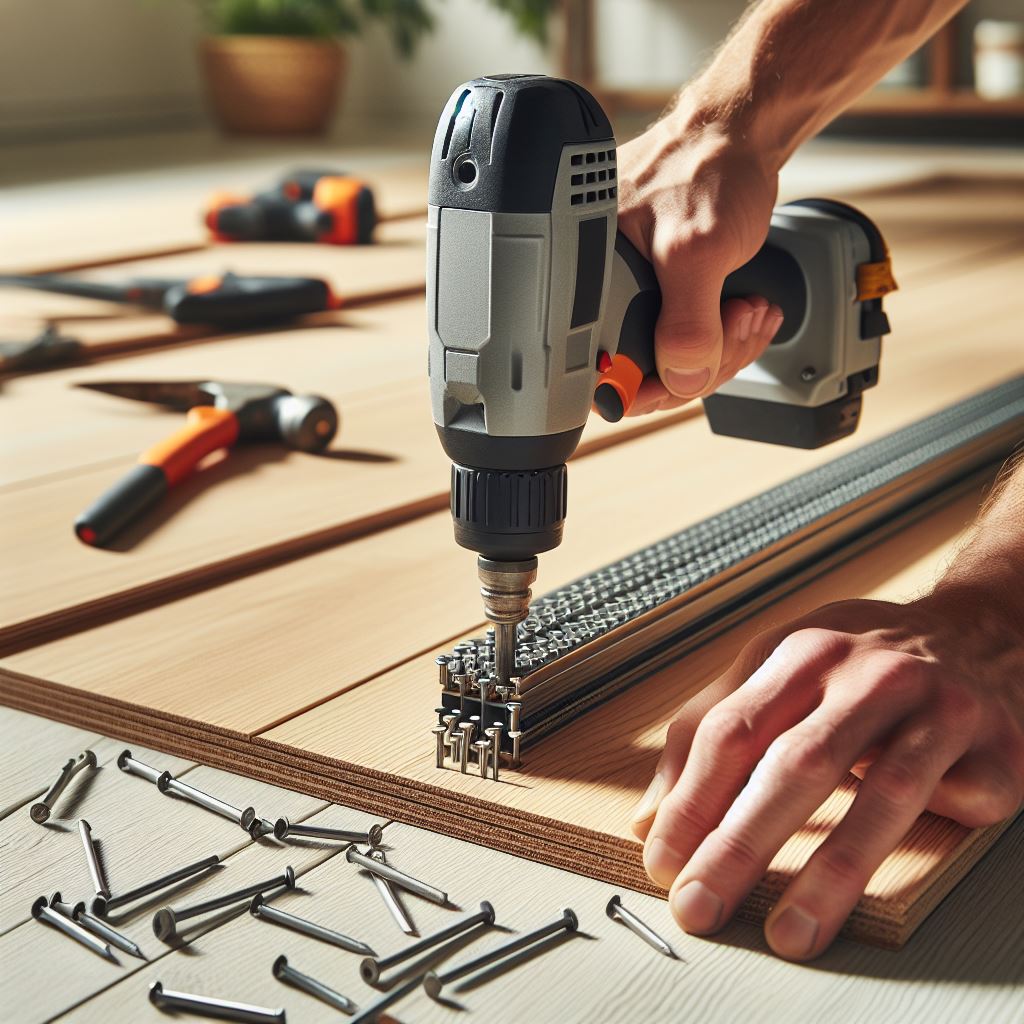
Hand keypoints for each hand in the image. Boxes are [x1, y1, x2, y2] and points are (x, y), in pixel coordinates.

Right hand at [616, 110, 784, 414]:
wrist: (738, 135)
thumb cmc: (708, 168)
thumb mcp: (696, 250)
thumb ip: (686, 324)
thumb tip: (682, 379)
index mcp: (584, 280)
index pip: (600, 374)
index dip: (650, 387)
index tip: (690, 373)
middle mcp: (601, 293)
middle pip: (645, 374)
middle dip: (704, 358)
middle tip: (736, 322)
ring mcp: (633, 296)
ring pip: (673, 361)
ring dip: (723, 346)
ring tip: (748, 310)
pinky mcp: (660, 293)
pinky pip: (687, 339)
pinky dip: (723, 334)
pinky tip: (742, 309)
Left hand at [630, 594, 1023, 959]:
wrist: (978, 631)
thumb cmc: (863, 663)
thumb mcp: (780, 669)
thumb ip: (712, 729)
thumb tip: (650, 814)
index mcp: (802, 651)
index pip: (733, 729)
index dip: (692, 798)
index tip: (664, 859)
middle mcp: (868, 673)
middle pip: (796, 762)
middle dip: (740, 842)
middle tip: (701, 903)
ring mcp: (937, 708)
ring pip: (882, 793)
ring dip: (829, 873)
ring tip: (788, 932)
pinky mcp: (995, 747)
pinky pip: (958, 803)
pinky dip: (927, 839)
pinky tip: (896, 879)